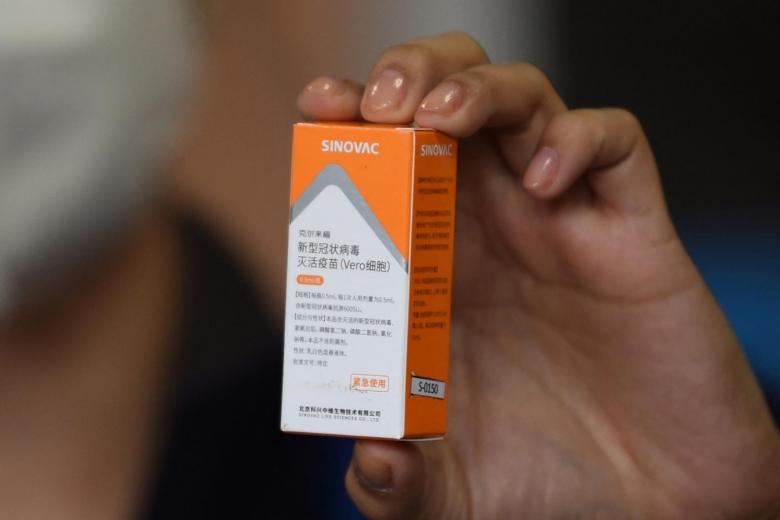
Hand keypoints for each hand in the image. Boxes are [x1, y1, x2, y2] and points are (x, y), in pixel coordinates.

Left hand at [297, 32, 779, 518]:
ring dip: (477, 86)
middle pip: (448, 101)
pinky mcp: (633, 233)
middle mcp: (494, 232)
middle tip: (379, 105)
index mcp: (436, 271)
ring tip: (439, 118)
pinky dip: (579, 139)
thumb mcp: (450, 491)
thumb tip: (366, 453)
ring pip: (525, 99)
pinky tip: (547, 182)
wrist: (656, 508)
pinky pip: (616, 144)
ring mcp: (562, 223)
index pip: (386, 162)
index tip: (319, 109)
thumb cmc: (552, 487)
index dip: (351, 122)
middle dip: (409, 76)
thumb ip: (396, 483)